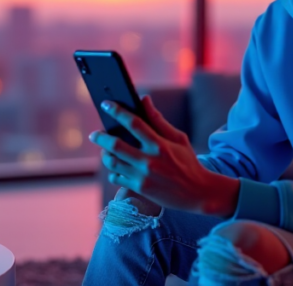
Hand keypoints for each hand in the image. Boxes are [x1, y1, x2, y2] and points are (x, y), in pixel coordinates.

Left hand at [89, 95, 240, 216]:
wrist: (198, 193)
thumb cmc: (188, 162)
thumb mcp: (179, 138)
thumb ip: (158, 120)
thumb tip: (144, 99)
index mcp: (160, 144)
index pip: (134, 123)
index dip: (117, 111)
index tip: (106, 104)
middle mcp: (149, 160)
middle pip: (115, 144)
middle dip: (101, 137)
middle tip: (95, 134)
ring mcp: (143, 176)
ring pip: (112, 162)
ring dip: (105, 154)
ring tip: (105, 150)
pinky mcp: (140, 189)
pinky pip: (117, 177)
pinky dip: (113, 171)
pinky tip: (116, 167)